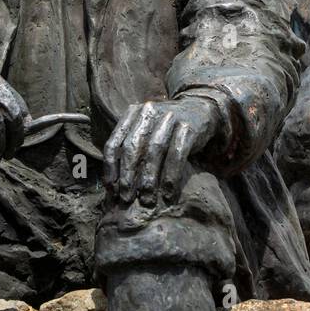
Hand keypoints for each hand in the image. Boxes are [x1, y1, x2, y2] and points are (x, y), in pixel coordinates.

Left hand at [103, 97, 218, 206]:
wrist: (199, 111)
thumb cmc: (165, 130)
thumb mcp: (144, 132)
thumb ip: (128, 148)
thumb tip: (112, 183)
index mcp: (132, 113)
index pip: (114, 143)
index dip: (110, 168)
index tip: (111, 189)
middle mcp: (148, 112)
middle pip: (133, 147)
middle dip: (128, 175)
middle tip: (126, 198)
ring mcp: (170, 117)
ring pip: (155, 151)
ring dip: (149, 178)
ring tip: (146, 199)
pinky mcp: (188, 127)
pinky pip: (177, 154)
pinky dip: (171, 176)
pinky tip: (167, 193)